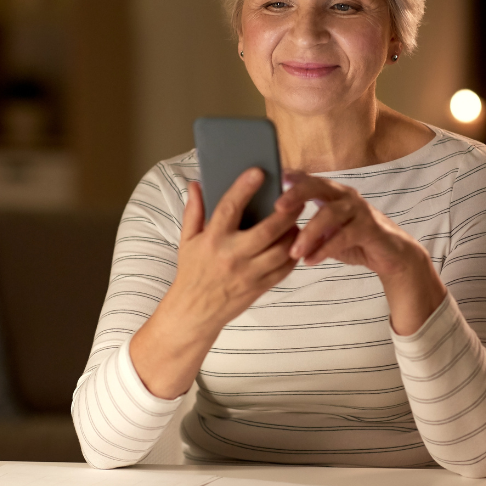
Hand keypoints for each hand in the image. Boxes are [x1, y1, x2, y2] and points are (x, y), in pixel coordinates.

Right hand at [167, 168, 302, 332]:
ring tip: (297, 221)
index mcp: (212, 240)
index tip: (258, 172)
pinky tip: (294, 243)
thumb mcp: (187, 241)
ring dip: (293, 233)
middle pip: (267, 230)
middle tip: (297, 199)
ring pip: (281, 250)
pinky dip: (293, 255)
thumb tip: (196, 184)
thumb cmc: (192, 272)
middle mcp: (232, 256)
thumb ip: (194, 211)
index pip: (229, 208)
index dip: (244, 188)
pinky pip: (284, 269)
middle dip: (286, 212)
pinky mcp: (259, 287)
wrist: (194, 312)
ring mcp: (248, 274)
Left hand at [275, 171, 425, 274]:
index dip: (291, 177)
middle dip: (297, 194)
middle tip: (277, 207)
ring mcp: (360, 210)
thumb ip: (306, 225)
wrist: (391, 255)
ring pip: (330, 214)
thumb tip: (273, 229)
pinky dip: (325, 249)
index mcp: (333, 193)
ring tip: (293, 252)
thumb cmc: (352, 239)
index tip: (271, 179)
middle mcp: (346, 196)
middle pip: (319, 186)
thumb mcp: (326, 231)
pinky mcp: (370, 228)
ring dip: (309, 233)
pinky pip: (344, 236)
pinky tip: (310, 260)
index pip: (309, 179)